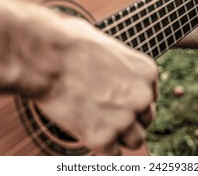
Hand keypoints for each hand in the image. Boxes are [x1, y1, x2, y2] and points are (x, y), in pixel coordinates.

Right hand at [33, 19, 158, 154]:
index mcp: (147, 72)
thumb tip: (115, 77)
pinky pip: (112, 153)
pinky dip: (102, 146)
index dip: (132, 100)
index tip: (115, 98)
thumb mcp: (107, 47)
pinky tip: (88, 133)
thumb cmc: (71, 44)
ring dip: (120, 135)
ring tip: (98, 124)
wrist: (47, 56)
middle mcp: (142, 96)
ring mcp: (124, 119)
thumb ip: (120, 68)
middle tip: (105, 112)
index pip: (149, 97)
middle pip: (145, 119)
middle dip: (128, 118)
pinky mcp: (102, 138)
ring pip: (135, 139)